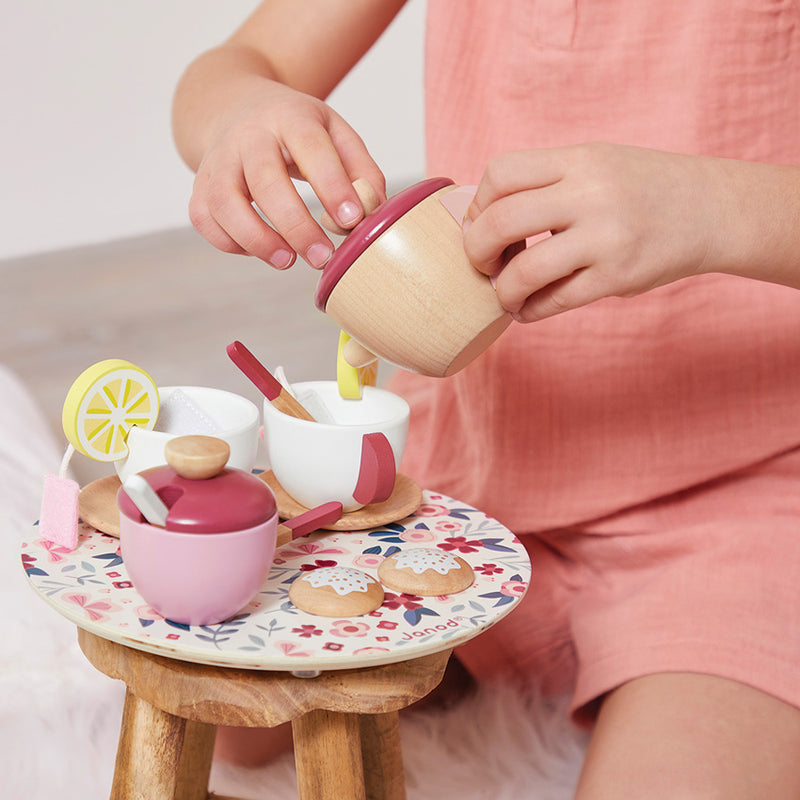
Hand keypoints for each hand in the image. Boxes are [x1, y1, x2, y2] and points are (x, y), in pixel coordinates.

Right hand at [188, 79, 384, 268]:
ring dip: (256, 239)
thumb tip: (372, 213)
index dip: (331, 185)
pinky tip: (261, 250)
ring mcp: (218, 160)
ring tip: (288, 261)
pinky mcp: (199, 185)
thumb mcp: (335, 132)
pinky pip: (205, 219)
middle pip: (265, 180)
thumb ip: (362, 170)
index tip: (351, 220)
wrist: (234, 105)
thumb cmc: (296, 130)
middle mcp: (248, 136)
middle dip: (295, 226)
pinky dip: (231, 243)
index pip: (310, 147)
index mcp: (290, 117)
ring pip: (224, 202)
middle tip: (322, 257)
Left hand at [463, 143, 719, 320]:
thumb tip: (478, 222)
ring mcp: (606, 237)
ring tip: (507, 294)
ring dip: (502, 291)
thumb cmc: (639, 189)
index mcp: (578, 160)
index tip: (482, 225)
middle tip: (484, 264)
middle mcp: (591, 194)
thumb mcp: (594, 165)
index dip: (478, 205)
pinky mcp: (618, 276)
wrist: (711, 209)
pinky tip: (528, 309)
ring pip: (525, 271)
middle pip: (501, 221)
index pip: (501, 173)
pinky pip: (555, 301)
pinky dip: (530, 311)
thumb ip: (544, 184)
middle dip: (477, 251)